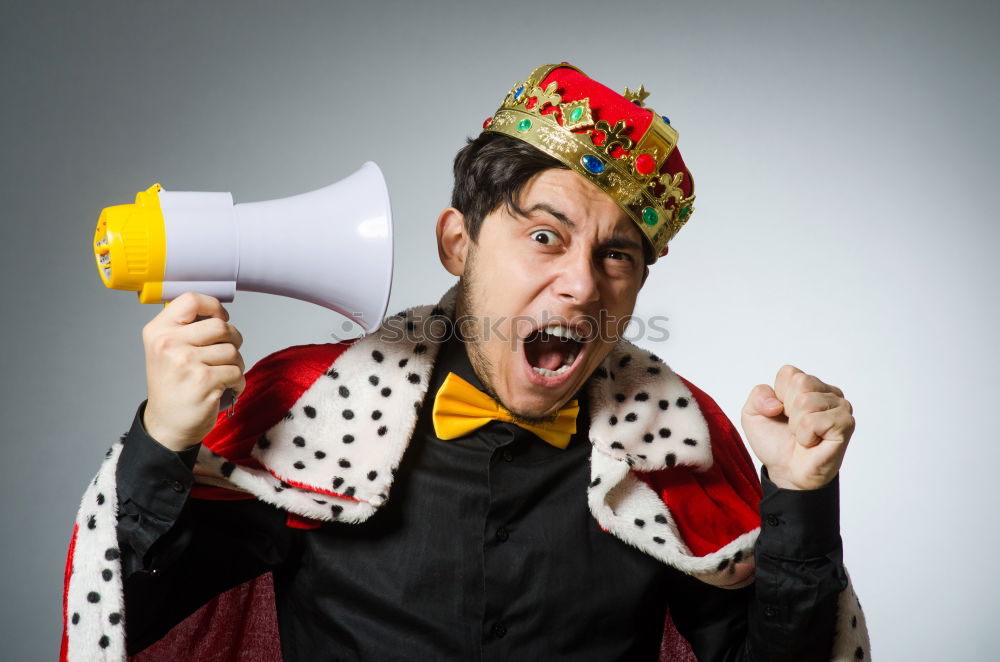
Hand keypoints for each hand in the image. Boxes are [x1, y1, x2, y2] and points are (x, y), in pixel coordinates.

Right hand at [141, 292, 245, 450]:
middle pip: (221, 325)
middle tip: (227, 354)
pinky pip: (237, 372)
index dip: (214, 307)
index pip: (192, 299)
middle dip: (233, 340)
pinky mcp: (203, 381)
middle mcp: (168, 343)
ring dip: (236, 365)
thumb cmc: (174, 385)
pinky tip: (226, 389)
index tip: (220, 319)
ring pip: (232, 351)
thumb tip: (219, 312)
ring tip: (223, 375)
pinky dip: (238, 382)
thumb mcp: (167, 350)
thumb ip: (186, 328)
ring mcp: (185, 362)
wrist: (166, 424)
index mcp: (158, 331)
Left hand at [741, 365, 854, 489]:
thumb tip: (777, 403)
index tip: (782, 414)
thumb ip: (757, 396)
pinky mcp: (845, 424)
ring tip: (803, 436)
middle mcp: (828, 392)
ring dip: (796, 426)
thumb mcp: (752, 414)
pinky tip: (812, 442)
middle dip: (788, 410)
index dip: (777, 396)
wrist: (786, 472)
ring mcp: (840, 407)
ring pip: (806, 402)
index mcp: (808, 384)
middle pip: (800, 383)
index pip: (789, 373)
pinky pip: (814, 421)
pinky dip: (805, 435)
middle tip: (794, 427)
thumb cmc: (775, 442)